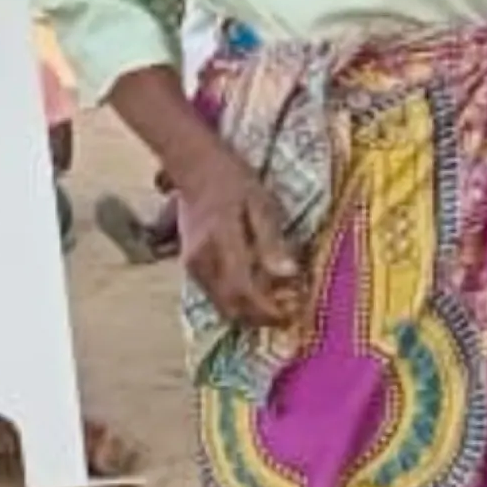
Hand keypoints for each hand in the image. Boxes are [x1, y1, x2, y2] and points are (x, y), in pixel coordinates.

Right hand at [172, 148, 307, 338]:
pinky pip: (216, 296)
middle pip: (232, 307)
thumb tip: (289, 275)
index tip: (294, 313)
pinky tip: (260, 292)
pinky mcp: (191, 268)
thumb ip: (271, 241)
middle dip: (262, 318)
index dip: (269, 310)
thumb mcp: (262, 204)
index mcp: (221, 244)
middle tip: (291, 313)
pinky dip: (239, 302)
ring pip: (223, 306)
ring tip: (280, 302)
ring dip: (251, 313)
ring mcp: (193, 267)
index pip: (244, 291)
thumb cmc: (233, 181)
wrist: (195, 167)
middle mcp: (202, 262)